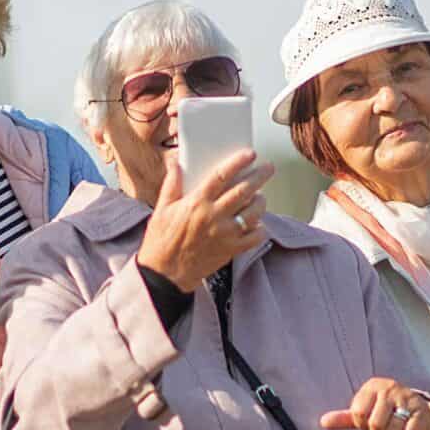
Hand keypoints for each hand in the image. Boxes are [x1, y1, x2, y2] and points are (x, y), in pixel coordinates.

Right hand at [135, 150, 273, 291]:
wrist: (165, 274)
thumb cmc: (161, 242)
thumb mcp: (162, 209)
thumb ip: (172, 184)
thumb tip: (176, 163)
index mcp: (196, 203)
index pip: (221, 176)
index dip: (238, 163)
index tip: (250, 154)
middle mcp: (213, 217)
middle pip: (244, 191)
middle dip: (259, 176)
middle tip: (268, 168)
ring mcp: (225, 235)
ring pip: (253, 212)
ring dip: (260, 201)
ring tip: (260, 196)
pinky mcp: (231, 251)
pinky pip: (255, 237)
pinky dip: (260, 228)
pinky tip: (257, 223)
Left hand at [316, 377, 429, 429]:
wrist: (417, 411)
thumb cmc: (385, 411)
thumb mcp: (364, 412)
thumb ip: (344, 418)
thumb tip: (322, 422)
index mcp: (372, 386)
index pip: (358, 413)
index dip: (363, 423)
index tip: (369, 419)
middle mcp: (389, 388)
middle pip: (375, 424)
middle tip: (385, 425)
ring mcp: (407, 397)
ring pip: (392, 429)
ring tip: (396, 426)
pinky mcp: (421, 410)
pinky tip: (408, 427)